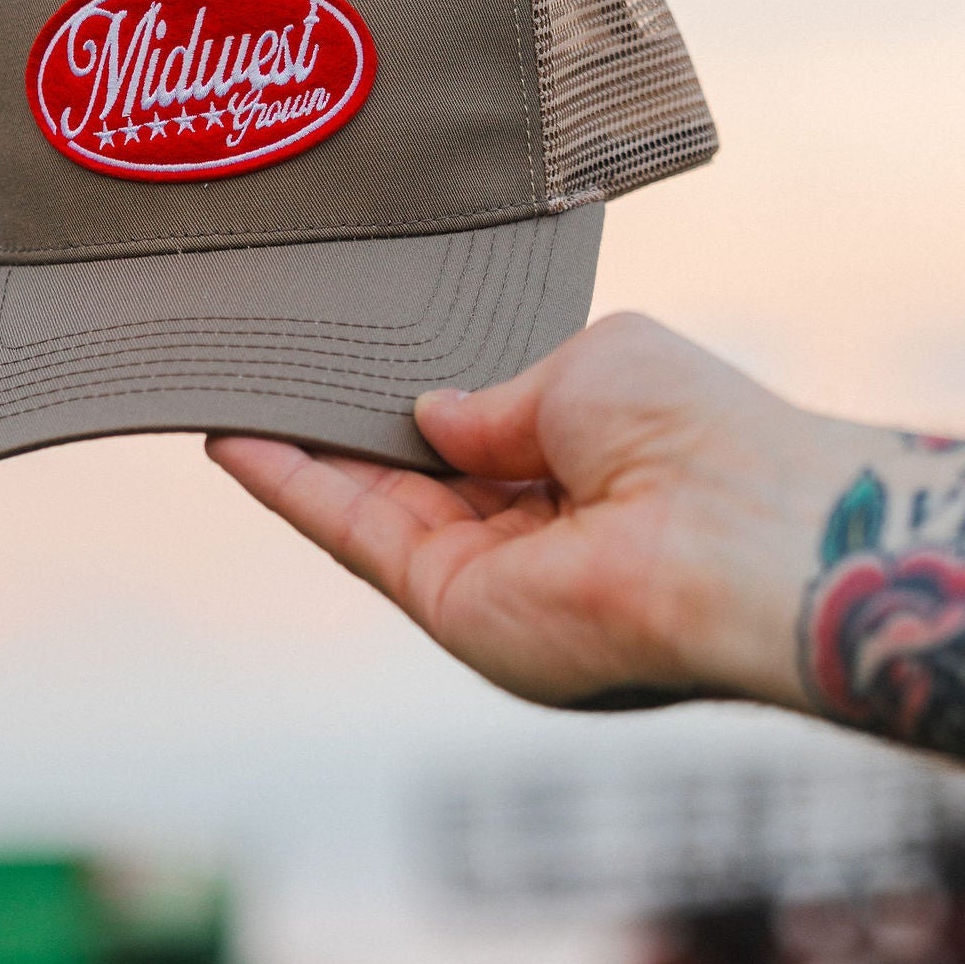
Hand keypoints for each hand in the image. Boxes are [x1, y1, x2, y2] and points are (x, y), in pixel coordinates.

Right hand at [206, 313, 864, 712]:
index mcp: (590, 465)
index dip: (415, 398)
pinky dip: (293, 488)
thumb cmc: (695, 434)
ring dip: (296, 454)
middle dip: (341, 425)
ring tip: (228, 386)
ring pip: (370, 506)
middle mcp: (538, 532)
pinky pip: (354, 538)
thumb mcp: (588, 365)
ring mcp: (492, 576)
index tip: (354, 355)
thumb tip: (428, 412)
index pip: (483, 434)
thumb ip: (498, 391)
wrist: (736, 534)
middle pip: (415, 476)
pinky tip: (239, 440)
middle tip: (270, 365)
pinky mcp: (451, 608)